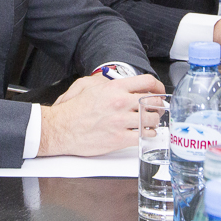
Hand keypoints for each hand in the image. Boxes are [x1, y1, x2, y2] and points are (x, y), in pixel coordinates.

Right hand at [37, 73, 164, 156]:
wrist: (61, 128)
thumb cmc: (74, 108)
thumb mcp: (89, 85)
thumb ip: (109, 83)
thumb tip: (124, 84)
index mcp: (115, 88)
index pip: (148, 82)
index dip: (158, 87)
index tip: (159, 92)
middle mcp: (120, 102)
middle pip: (154, 101)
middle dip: (158, 106)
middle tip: (157, 110)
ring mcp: (120, 121)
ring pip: (151, 120)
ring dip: (154, 122)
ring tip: (150, 123)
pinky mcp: (118, 139)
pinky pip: (143, 137)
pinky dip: (148, 136)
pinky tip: (144, 134)